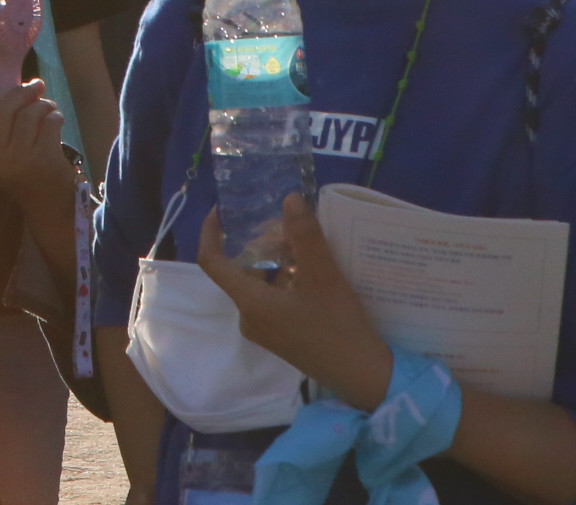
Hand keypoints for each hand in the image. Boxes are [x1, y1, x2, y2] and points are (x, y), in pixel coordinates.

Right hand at [0, 71, 70, 207]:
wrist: (48, 205)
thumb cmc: (26, 173)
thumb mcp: (3, 154)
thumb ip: (0, 127)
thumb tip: (7, 86)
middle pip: (4, 110)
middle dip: (22, 91)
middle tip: (36, 84)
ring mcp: (19, 159)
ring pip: (28, 114)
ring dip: (42, 104)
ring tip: (49, 106)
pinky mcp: (43, 159)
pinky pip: (48, 123)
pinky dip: (55, 116)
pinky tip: (57, 119)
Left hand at [195, 197, 392, 407]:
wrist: (364, 377)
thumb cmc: (338, 327)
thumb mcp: (324, 277)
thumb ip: (305, 236)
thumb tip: (289, 199)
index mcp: (249, 303)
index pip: (211, 262)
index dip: (211, 233)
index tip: (221, 211)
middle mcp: (249, 317)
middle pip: (243, 269)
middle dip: (263, 245)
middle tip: (291, 228)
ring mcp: (266, 330)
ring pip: (262, 283)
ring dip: (280, 262)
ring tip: (309, 247)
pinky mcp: (282, 336)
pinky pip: (274, 299)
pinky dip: (288, 280)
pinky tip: (315, 272)